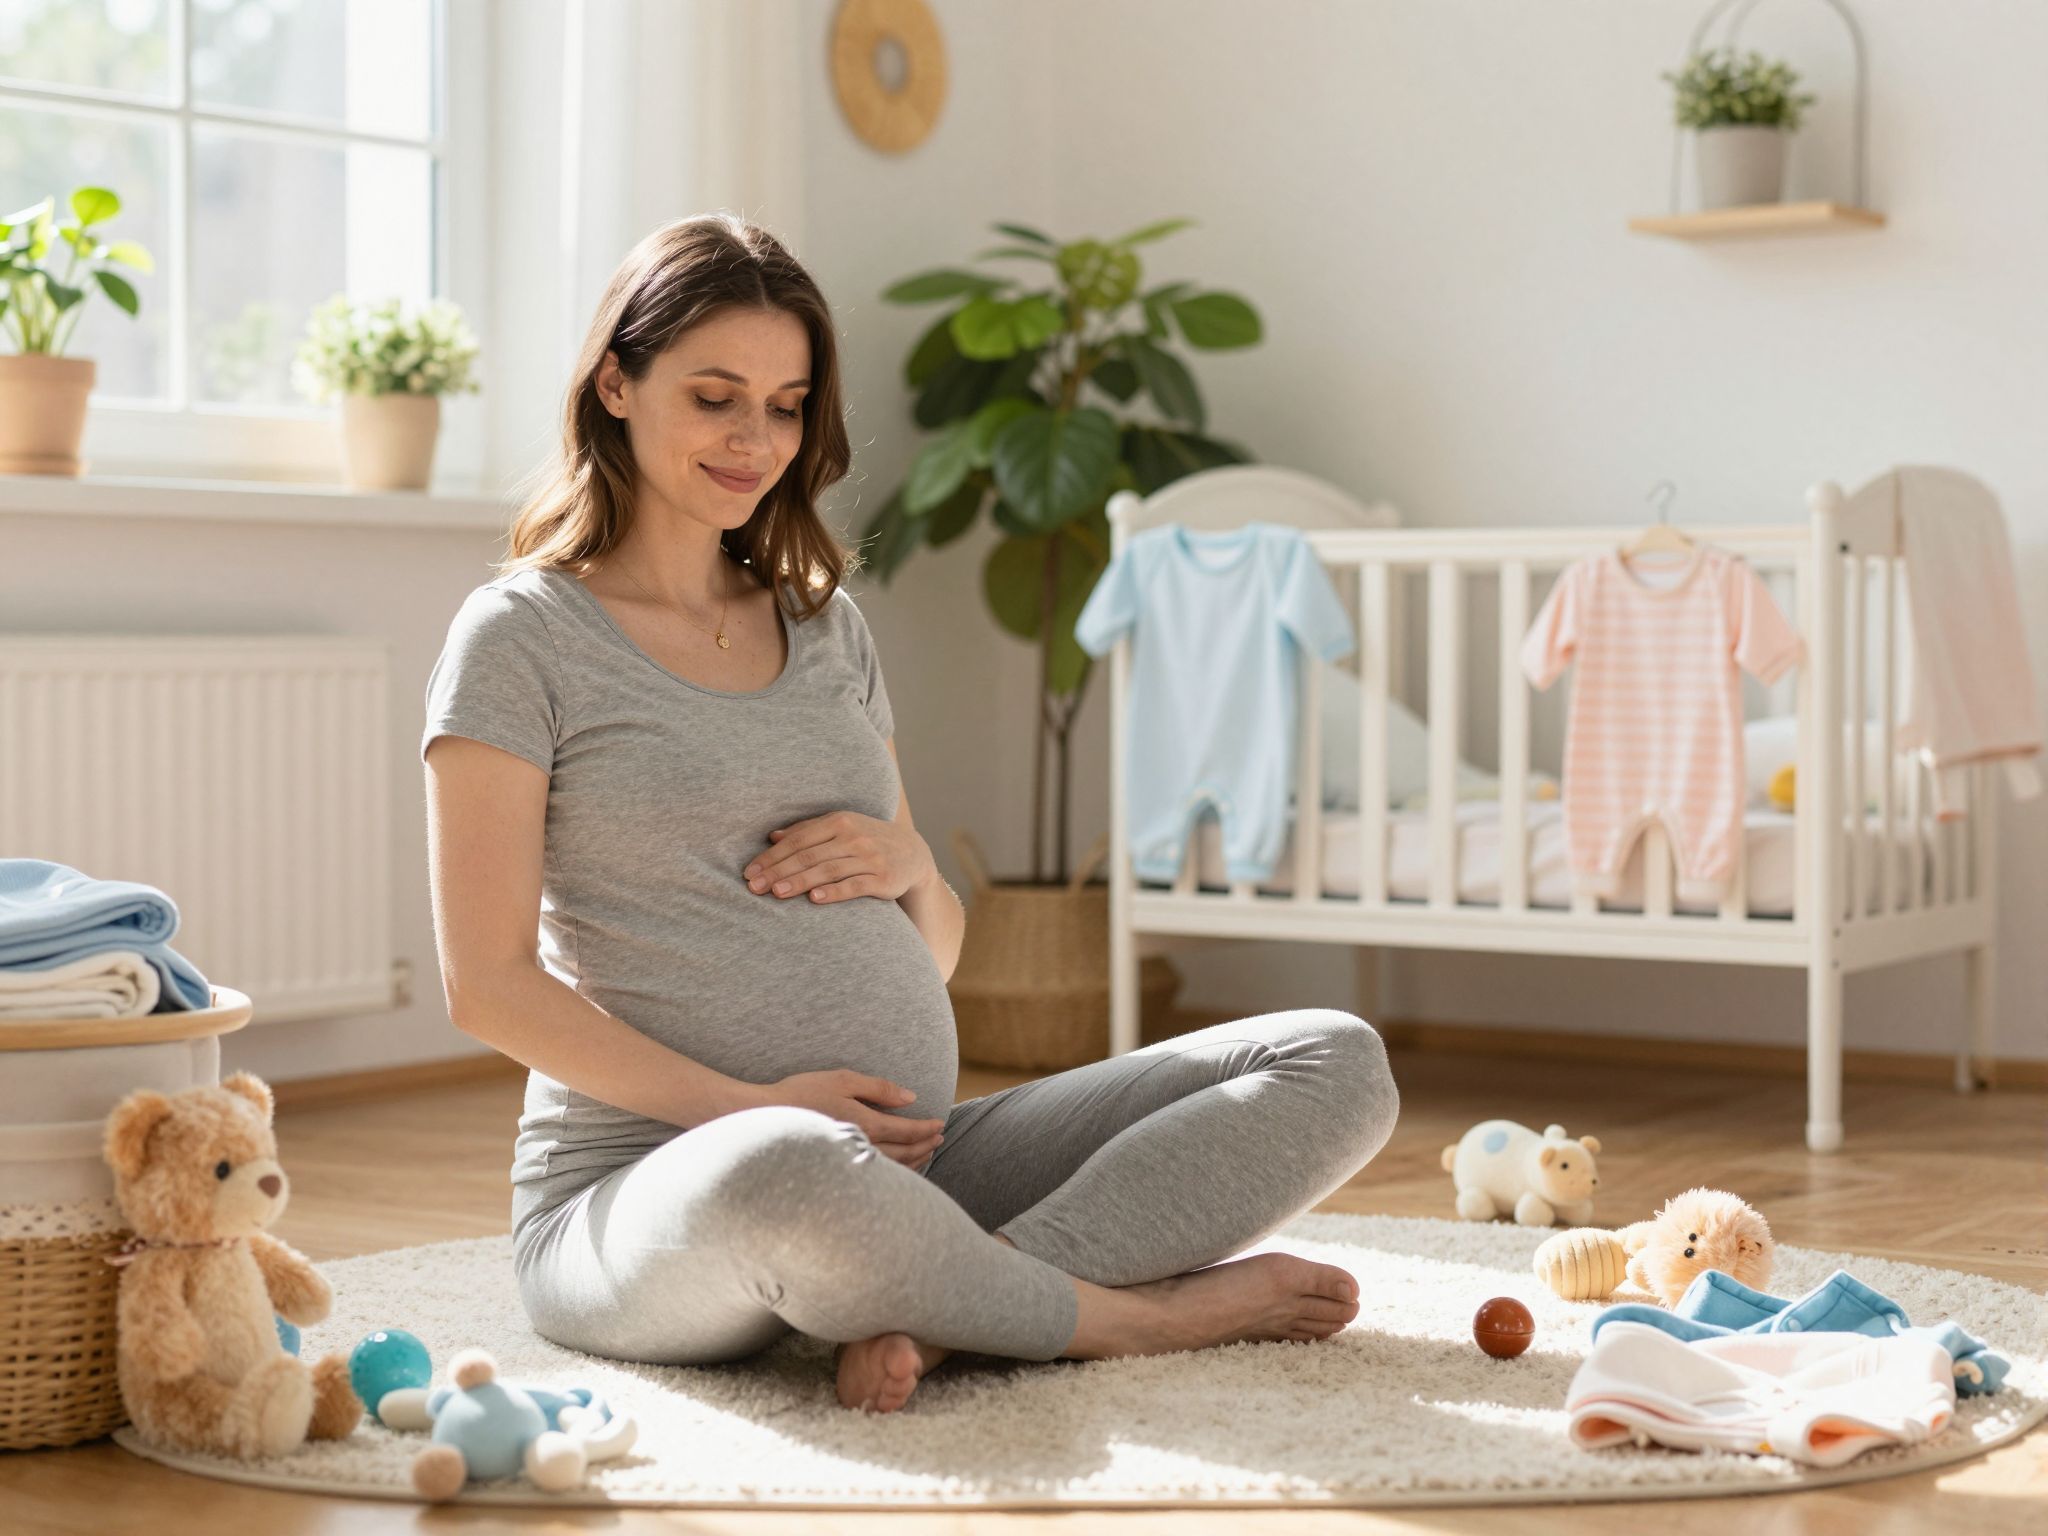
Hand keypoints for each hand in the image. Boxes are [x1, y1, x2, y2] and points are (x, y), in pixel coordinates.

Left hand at [743, 811, 934, 904]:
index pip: (799, 839)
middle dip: (778, 871)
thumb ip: (807, 831)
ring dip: (800, 881)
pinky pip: (855, 886)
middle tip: (754, 886)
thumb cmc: (867, 839)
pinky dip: (834, 892)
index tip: (750, 871)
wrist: (913, 853)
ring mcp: (870, 857)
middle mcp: (854, 836)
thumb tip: (772, 837)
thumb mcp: (840, 827)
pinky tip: (814, 899)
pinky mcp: (883, 879)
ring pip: (828, 870)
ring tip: (776, 892)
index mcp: (839, 821)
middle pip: (809, 855)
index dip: (772, 856)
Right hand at [757, 1069, 946, 1168]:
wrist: (764, 1118)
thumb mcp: (842, 1080)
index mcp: (865, 1123)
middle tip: (939, 1139)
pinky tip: (898, 1170)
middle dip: (926, 1146)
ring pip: (892, 1169)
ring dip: (915, 1161)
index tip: (940, 1125)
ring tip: (926, 1153)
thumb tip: (910, 1097)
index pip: (907, 1131)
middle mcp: (861, 1147)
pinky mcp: (838, 1169)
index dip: (927, 1129)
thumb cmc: (803, 1093)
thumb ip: (878, 1088)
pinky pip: (875, 1177)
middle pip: (905, 1153)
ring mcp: (848, 1162)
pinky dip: (894, 1173)